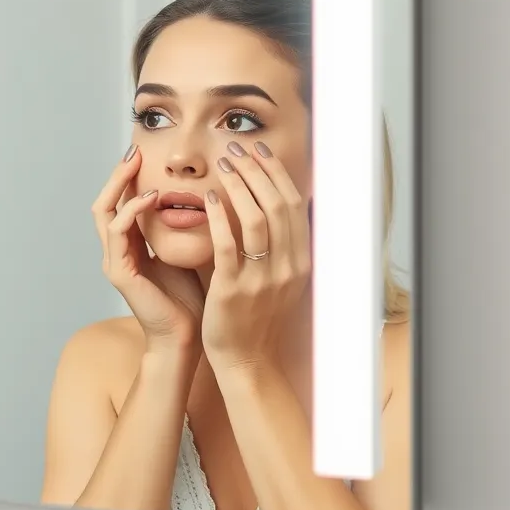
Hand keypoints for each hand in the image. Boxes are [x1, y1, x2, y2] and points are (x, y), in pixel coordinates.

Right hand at [92, 146, 204, 352]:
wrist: (186, 339)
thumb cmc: (191, 299)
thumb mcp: (186, 251)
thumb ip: (181, 226)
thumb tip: (202, 193)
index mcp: (131, 246)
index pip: (121, 202)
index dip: (129, 177)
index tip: (144, 152)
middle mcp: (117, 251)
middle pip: (104, 201)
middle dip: (117, 175)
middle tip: (134, 151)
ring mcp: (114, 261)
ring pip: (103, 212)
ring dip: (119, 186)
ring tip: (137, 165)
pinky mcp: (119, 272)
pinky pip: (118, 232)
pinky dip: (132, 211)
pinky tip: (152, 198)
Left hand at [200, 141, 310, 373]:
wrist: (246, 360)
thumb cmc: (257, 315)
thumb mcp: (280, 277)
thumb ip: (280, 243)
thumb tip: (276, 202)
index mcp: (300, 261)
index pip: (293, 204)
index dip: (276, 172)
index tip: (257, 149)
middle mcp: (287, 267)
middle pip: (278, 205)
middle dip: (257, 171)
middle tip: (236, 149)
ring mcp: (262, 279)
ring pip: (257, 220)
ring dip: (240, 186)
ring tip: (222, 165)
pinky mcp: (233, 289)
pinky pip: (228, 246)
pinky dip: (220, 218)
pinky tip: (208, 198)